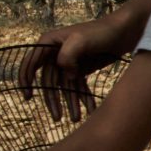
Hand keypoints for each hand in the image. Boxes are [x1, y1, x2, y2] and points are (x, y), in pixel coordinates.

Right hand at [18, 14, 134, 123]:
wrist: (125, 31)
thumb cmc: (102, 31)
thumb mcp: (82, 40)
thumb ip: (68, 55)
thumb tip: (64, 73)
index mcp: (49, 42)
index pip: (31, 63)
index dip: (25, 80)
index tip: (27, 97)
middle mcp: (55, 52)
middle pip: (49, 81)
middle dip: (54, 100)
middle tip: (58, 119)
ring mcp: (68, 62)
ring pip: (65, 87)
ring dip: (70, 103)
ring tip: (76, 119)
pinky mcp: (81, 68)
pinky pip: (78, 86)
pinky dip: (83, 98)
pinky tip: (89, 110)